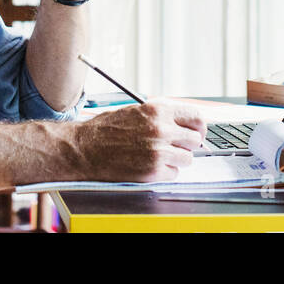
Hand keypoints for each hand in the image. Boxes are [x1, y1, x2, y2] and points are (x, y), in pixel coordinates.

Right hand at [68, 101, 206, 181]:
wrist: (85, 148)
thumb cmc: (107, 129)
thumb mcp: (137, 110)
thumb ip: (162, 115)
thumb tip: (184, 124)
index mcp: (158, 110)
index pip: (197, 118)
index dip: (198, 128)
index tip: (196, 133)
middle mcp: (161, 129)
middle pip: (195, 140)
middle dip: (187, 145)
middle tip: (175, 147)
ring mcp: (158, 151)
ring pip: (187, 159)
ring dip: (176, 159)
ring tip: (158, 156)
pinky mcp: (152, 171)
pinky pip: (173, 174)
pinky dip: (165, 172)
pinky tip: (149, 165)